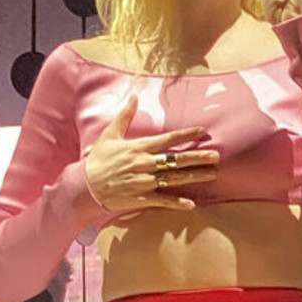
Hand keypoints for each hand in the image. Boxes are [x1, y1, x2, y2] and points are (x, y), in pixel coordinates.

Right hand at [82, 96, 219, 213]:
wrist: (85, 186)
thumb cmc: (98, 160)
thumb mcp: (110, 135)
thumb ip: (125, 116)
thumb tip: (134, 97)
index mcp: (139, 147)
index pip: (168, 139)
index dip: (187, 135)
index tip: (203, 132)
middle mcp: (145, 164)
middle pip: (176, 159)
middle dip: (197, 157)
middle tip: (216, 156)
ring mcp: (144, 181)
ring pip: (174, 178)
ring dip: (194, 176)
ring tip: (212, 174)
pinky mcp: (140, 197)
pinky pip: (162, 200)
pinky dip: (176, 202)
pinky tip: (191, 204)